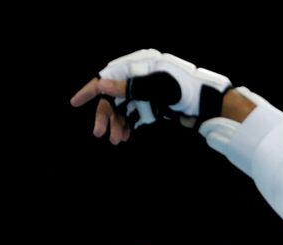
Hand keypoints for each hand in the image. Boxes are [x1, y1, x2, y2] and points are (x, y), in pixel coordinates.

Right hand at [70, 49, 230, 142]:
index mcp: (139, 67)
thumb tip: (102, 85)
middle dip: (106, 115)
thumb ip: (129, 86)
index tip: (74, 103)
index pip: (108, 77)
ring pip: (123, 110)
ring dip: (117, 124)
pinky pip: (134, 117)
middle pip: (113, 98)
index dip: (90, 91)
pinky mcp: (154, 108)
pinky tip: (125, 137)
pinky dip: (128, 127)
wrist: (208, 104)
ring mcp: (146, 94)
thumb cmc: (185, 90)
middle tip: (100, 134)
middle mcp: (139, 79)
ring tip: (117, 140)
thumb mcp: (156, 87)